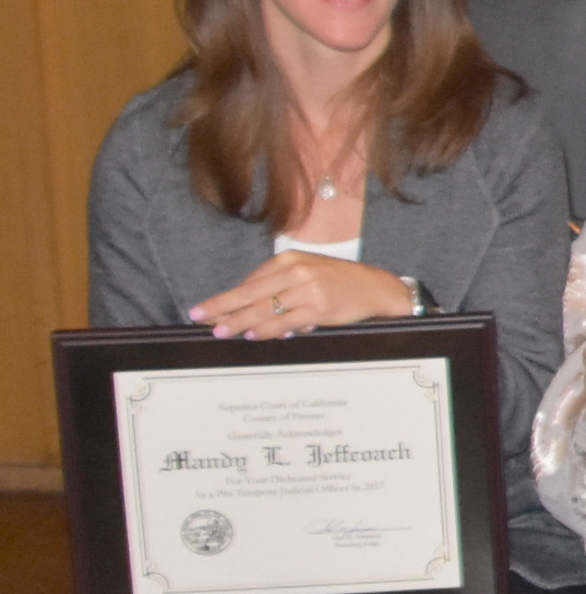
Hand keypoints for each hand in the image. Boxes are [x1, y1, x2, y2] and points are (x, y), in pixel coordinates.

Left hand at [186, 255, 411, 339]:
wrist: (377, 288)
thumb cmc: (341, 282)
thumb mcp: (308, 273)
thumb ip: (280, 285)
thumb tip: (249, 307)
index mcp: (290, 259)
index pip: (250, 281)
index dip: (225, 298)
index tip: (206, 309)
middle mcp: (296, 271)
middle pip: (249, 293)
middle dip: (221, 307)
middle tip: (199, 318)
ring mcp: (307, 289)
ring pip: (264, 309)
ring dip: (238, 322)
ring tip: (220, 332)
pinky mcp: (318, 307)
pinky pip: (284, 322)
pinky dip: (266, 330)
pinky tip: (252, 335)